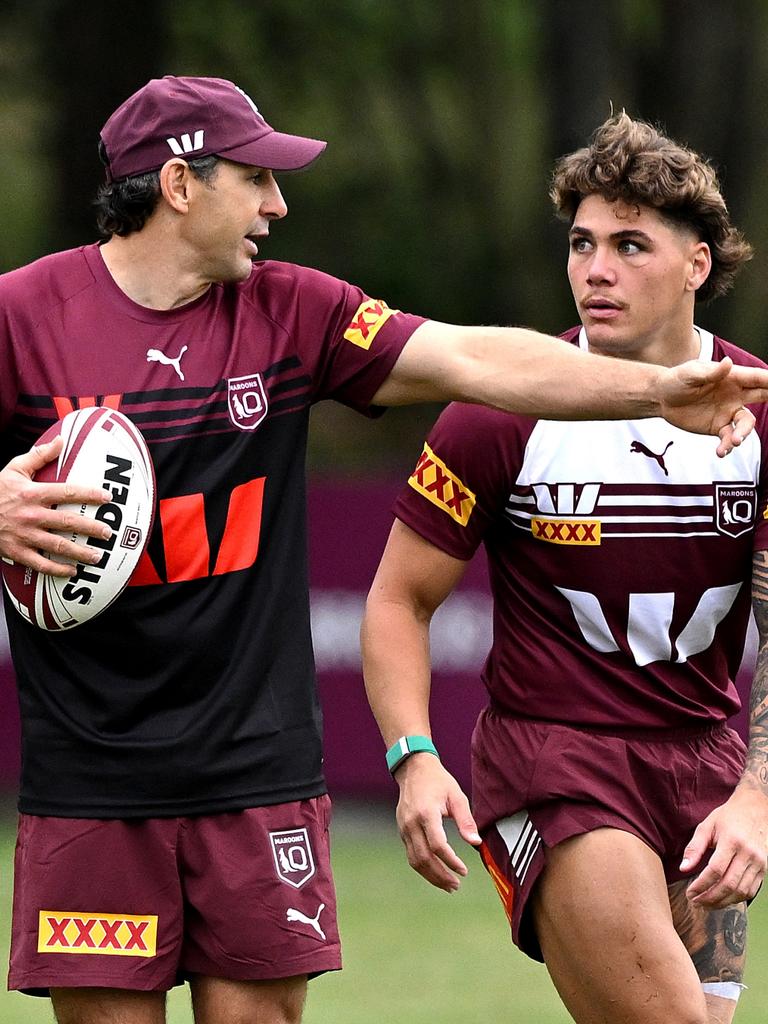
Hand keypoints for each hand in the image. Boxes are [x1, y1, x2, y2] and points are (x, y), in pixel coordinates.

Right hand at [0, 437, 111, 577]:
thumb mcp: (14, 469)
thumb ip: (39, 456)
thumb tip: (60, 441)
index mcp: (33, 494)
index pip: (68, 492)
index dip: (90, 494)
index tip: (107, 498)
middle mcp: (32, 515)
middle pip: (68, 522)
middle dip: (91, 528)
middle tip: (108, 532)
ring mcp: (25, 535)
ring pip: (58, 546)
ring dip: (80, 552)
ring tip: (98, 556)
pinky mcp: (17, 552)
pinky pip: (41, 563)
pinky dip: (58, 570)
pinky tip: (72, 571)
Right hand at [393, 753, 480, 891]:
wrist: (414, 769)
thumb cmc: (439, 781)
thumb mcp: (456, 796)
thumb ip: (466, 820)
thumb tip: (476, 843)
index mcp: (426, 813)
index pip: (437, 845)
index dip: (451, 861)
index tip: (464, 870)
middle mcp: (411, 823)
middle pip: (424, 858)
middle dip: (440, 876)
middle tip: (456, 885)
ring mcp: (404, 828)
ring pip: (415, 861)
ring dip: (431, 876)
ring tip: (448, 885)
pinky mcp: (402, 831)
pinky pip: (411, 855)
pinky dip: (423, 867)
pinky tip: (436, 872)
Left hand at [657, 357, 767, 456]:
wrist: (661, 399)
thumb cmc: (676, 380)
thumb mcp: (691, 373)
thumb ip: (710, 372)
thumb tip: (728, 363)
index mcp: (732, 378)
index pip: (757, 378)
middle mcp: (735, 394)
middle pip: (762, 397)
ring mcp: (728, 412)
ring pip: (746, 423)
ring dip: (744, 433)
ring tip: (735, 442)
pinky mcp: (718, 427)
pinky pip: (729, 437)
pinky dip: (728, 445)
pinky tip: (721, 452)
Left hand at [680, 785, 767, 907]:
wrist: (757, 808)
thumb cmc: (729, 816)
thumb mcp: (708, 826)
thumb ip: (695, 847)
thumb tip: (683, 868)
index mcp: (732, 840)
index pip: (716, 870)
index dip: (701, 885)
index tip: (690, 893)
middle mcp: (748, 853)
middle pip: (729, 885)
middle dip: (710, 898)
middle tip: (696, 902)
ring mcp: (759, 862)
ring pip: (741, 891)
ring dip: (723, 902)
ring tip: (707, 904)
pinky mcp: (765, 868)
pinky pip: (752, 890)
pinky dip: (737, 898)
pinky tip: (724, 898)